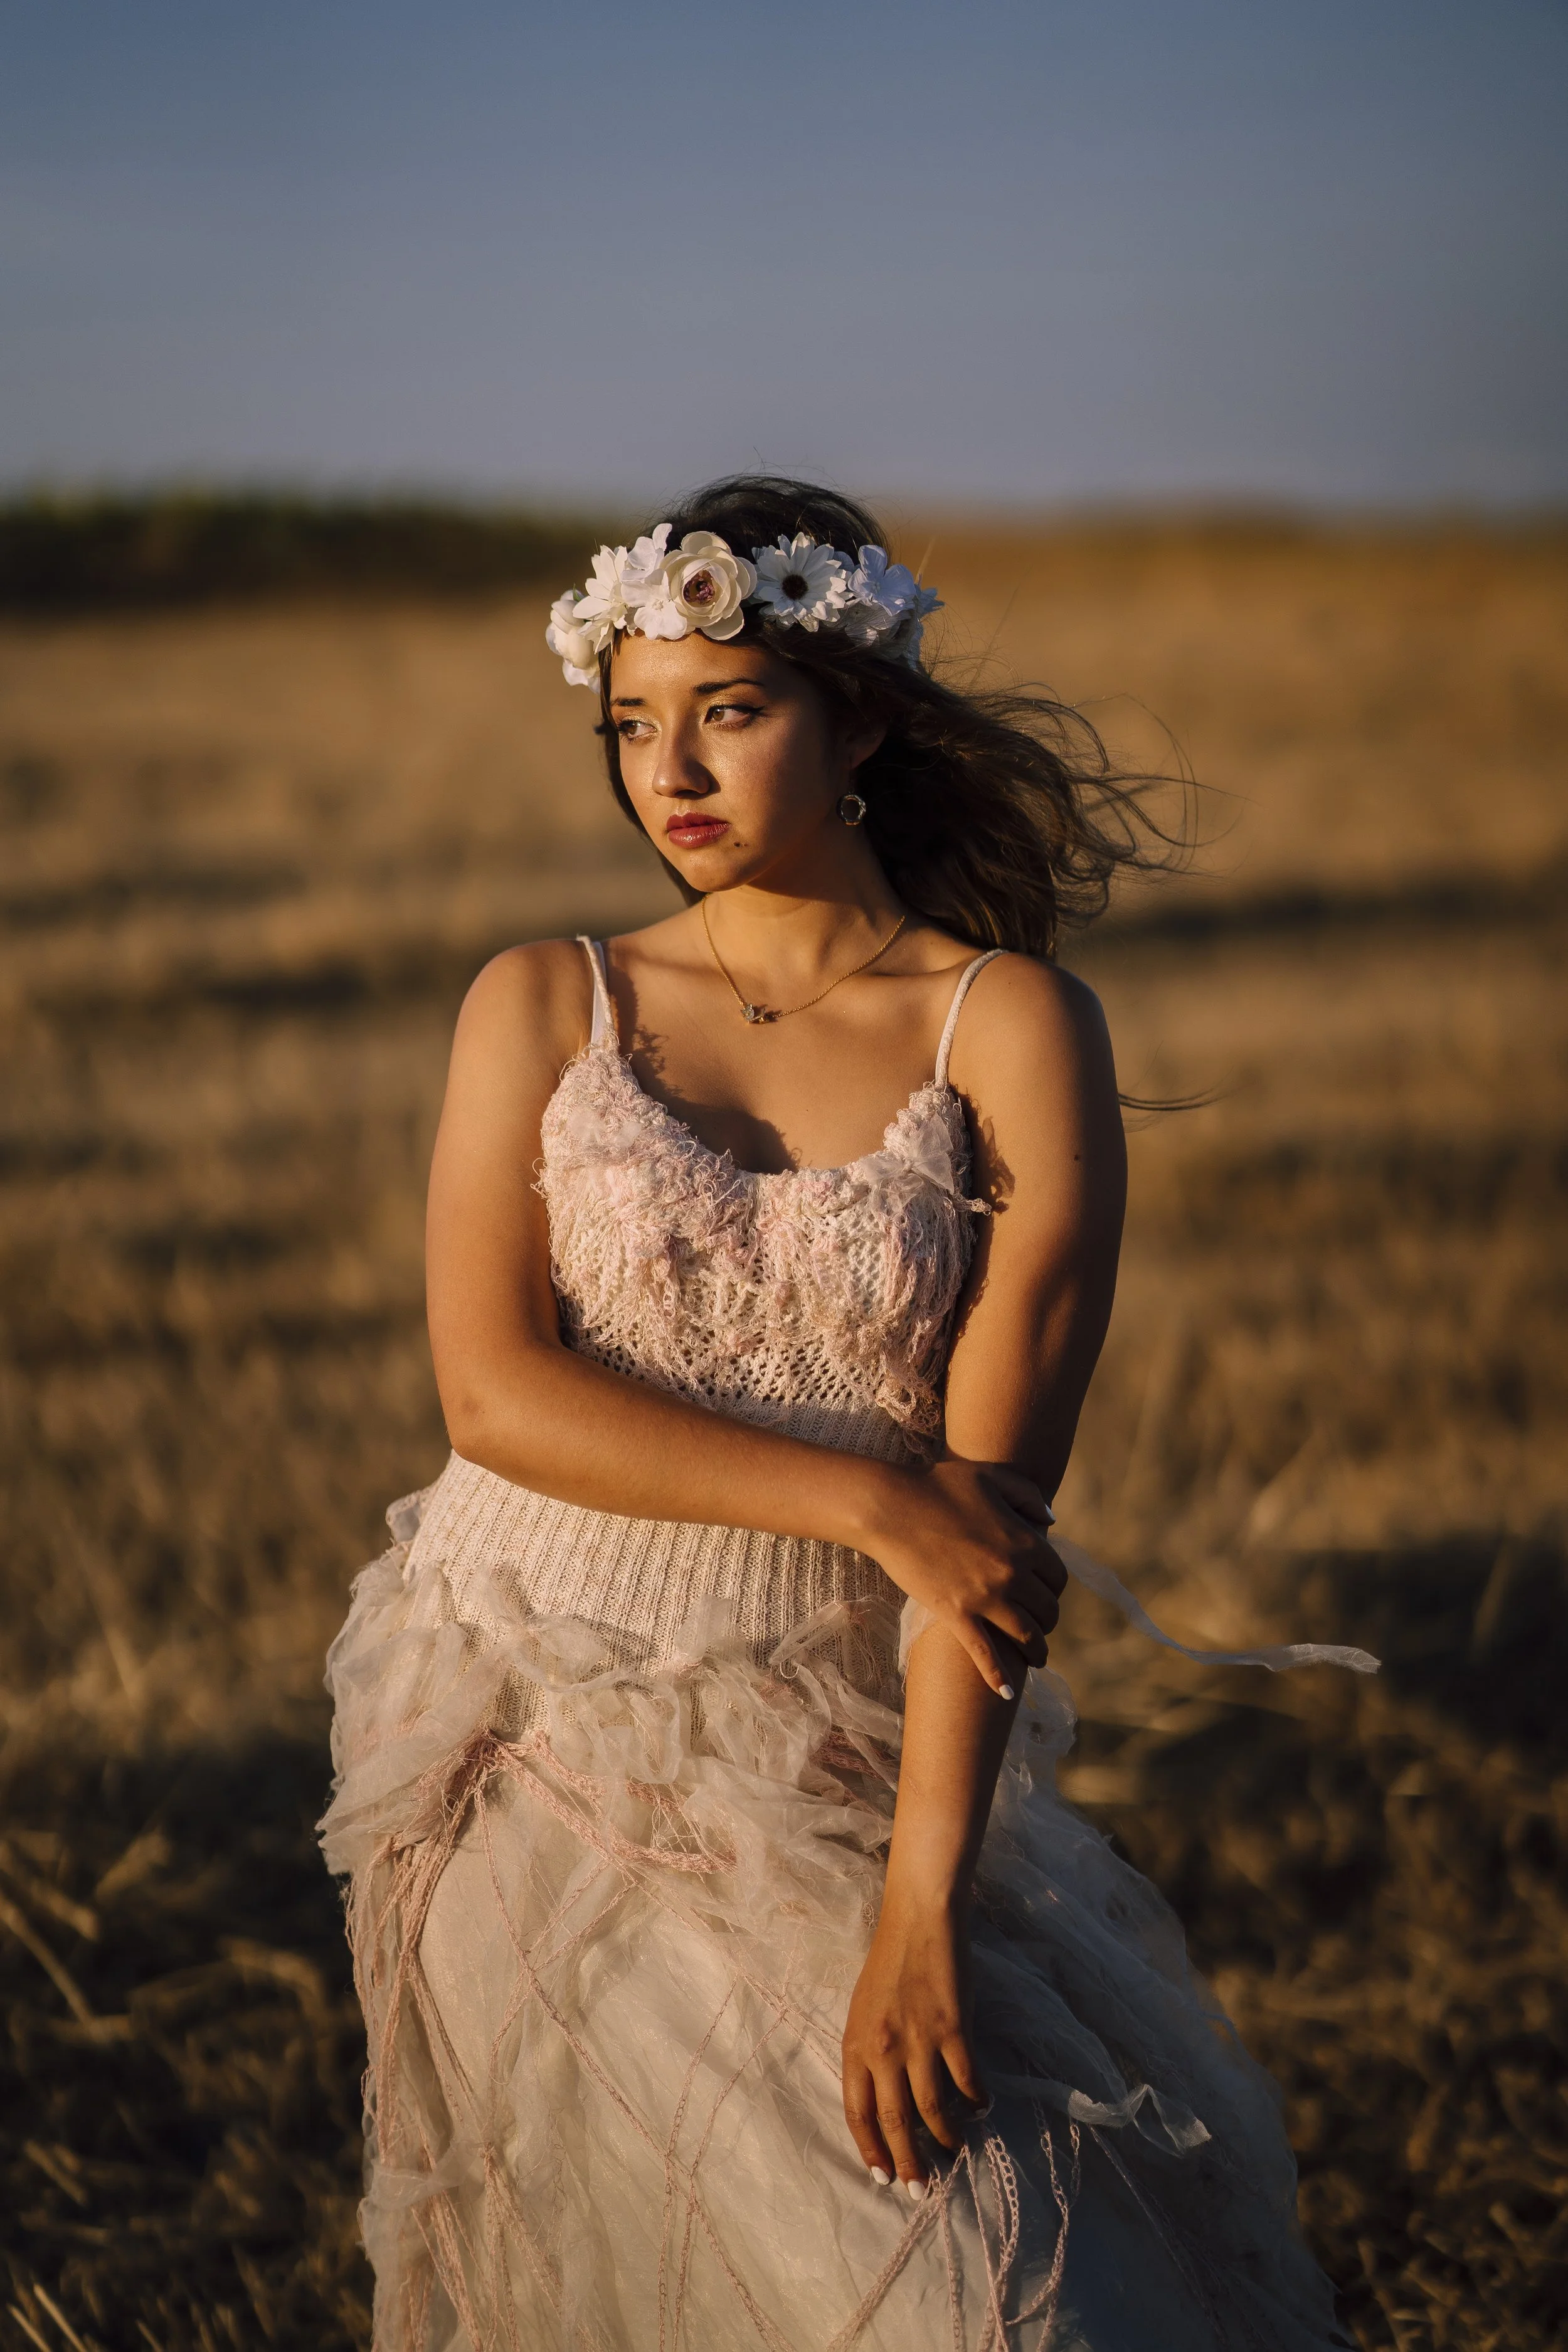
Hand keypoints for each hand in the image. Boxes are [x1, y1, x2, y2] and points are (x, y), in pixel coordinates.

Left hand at [842, 1883, 984, 2196]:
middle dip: (907, 2162)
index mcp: (856, 2043)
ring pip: (933, 2111)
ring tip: (956, 2150)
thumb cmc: (891, 1960)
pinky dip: (976, 2101)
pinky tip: (981, 2108)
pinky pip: (967, 2082)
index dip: (870, 2149)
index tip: (882, 2176)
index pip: (857, 2112)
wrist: (920, 1917)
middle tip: (920, 2189)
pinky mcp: (954, 2030)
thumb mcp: (865, 2009)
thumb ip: (871, 2053)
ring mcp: (919, 2040)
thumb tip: (888, 2099)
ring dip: (946, 2138)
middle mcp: (883, 2048)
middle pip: (894, 2121)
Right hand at [866, 1458, 1064, 1697]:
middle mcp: (1012, 1573)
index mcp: (1025, 1541)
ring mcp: (984, 1597)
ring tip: (1036, 1658)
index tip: (1046, 1592)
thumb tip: (1052, 1522)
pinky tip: (1007, 1693)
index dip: (1054, 1587)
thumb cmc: (939, 1485)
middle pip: (1048, 1609)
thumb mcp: (993, 1476)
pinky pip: (985, 1654)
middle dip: (1048, 1619)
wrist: (891, 1507)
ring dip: (1037, 1650)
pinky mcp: (956, 1615)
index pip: (1058, 1576)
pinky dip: (999, 1677)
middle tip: (1040, 1624)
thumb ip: (1029, 1495)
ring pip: (1027, 1635)